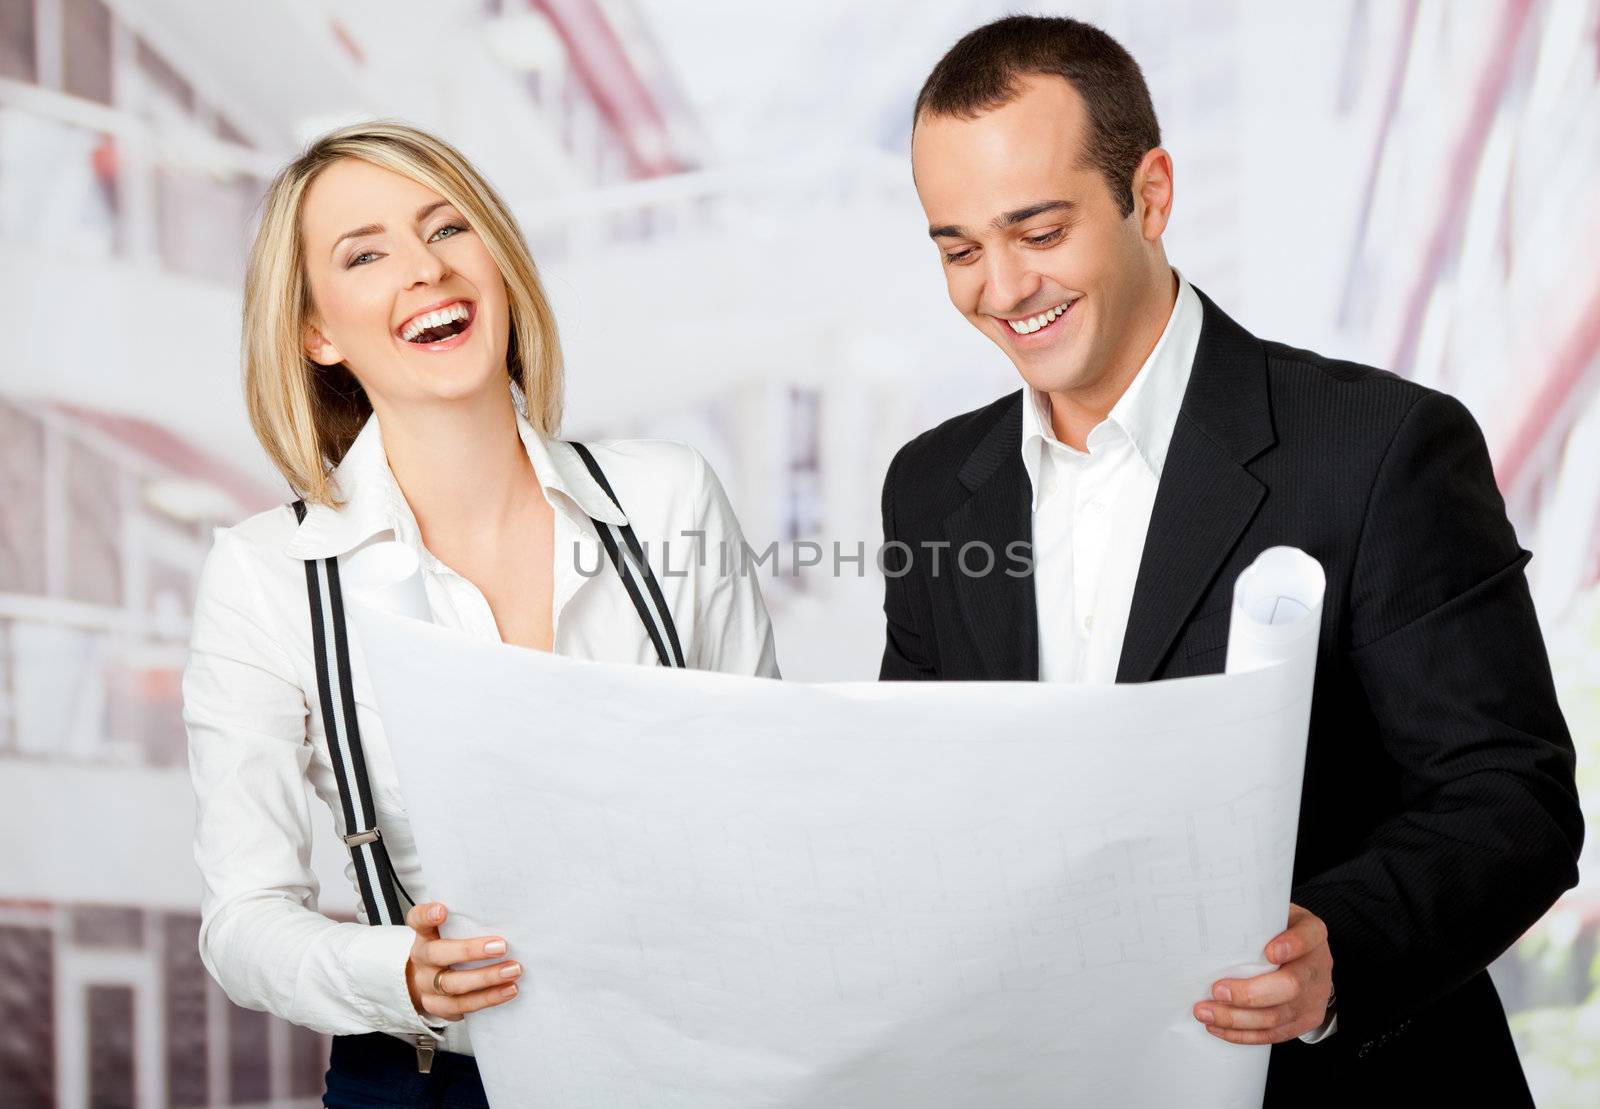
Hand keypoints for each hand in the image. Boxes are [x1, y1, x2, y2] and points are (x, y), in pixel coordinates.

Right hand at [405, 902, 521, 1020]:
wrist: (429, 982)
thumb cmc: (450, 949)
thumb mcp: (451, 932)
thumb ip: (469, 922)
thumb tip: (506, 912)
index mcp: (425, 935)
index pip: (418, 920)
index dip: (427, 915)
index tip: (442, 911)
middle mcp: (423, 960)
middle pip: (437, 954)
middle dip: (471, 951)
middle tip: (502, 947)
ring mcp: (427, 986)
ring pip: (452, 984)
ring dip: (486, 978)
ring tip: (512, 971)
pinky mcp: (438, 1006)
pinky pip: (462, 1006)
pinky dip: (487, 999)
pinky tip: (507, 990)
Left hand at [1193, 903, 1332, 1043]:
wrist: (1306, 957)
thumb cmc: (1277, 932)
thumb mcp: (1272, 917)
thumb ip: (1253, 919)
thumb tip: (1211, 923)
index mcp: (1312, 933)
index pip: (1308, 936)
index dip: (1292, 945)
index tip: (1269, 952)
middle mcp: (1318, 966)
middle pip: (1291, 986)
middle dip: (1249, 994)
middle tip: (1216, 991)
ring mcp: (1316, 996)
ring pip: (1278, 1016)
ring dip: (1237, 1019)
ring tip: (1206, 1013)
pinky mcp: (1306, 1019)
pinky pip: (1275, 1033)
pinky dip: (1244, 1034)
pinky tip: (1219, 1027)